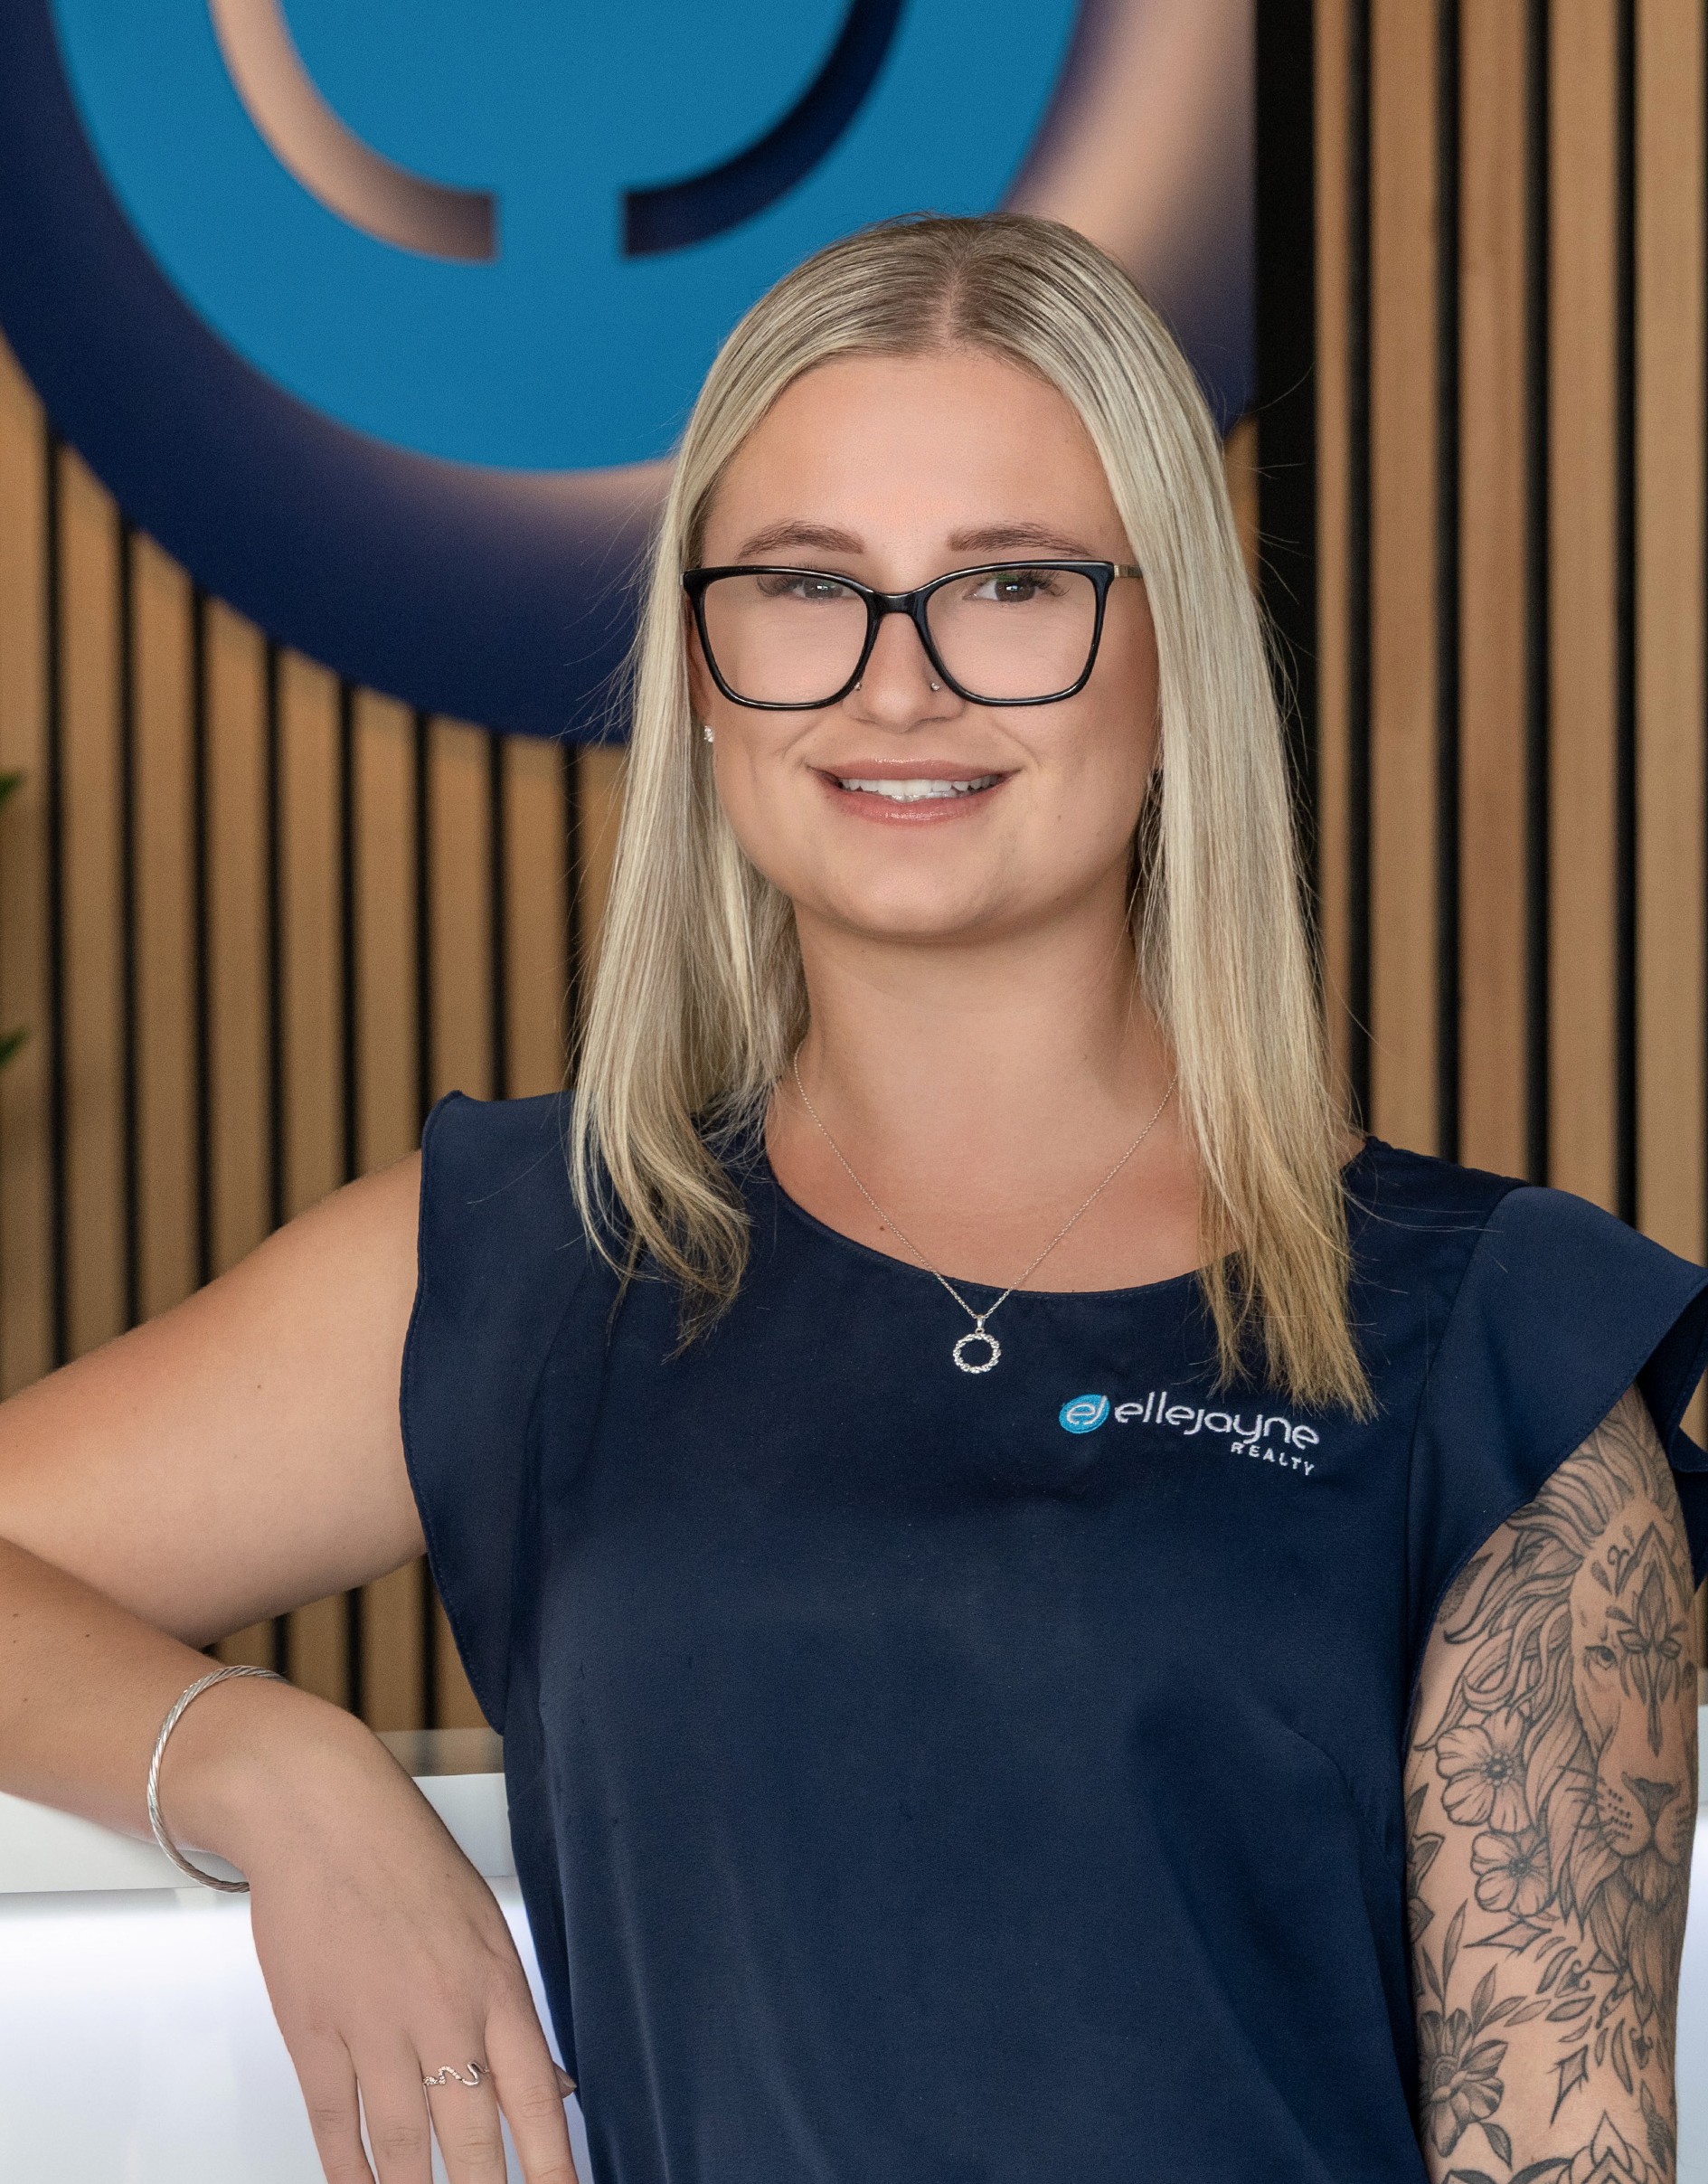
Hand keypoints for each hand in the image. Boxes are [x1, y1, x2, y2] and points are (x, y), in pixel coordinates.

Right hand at [207, 1713, 578, 2183]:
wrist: (319, 1812)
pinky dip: (350, 2176)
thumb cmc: (406, 1858)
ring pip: (403, 2148)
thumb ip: (515, 2013)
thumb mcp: (485, 1925)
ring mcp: (373, 2025)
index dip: (553, 2166)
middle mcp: (441, 2009)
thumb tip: (555, 2087)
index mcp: (495, 1981)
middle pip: (471, 2138)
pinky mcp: (312, 2032)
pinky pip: (335, 2127)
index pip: (537, 2097)